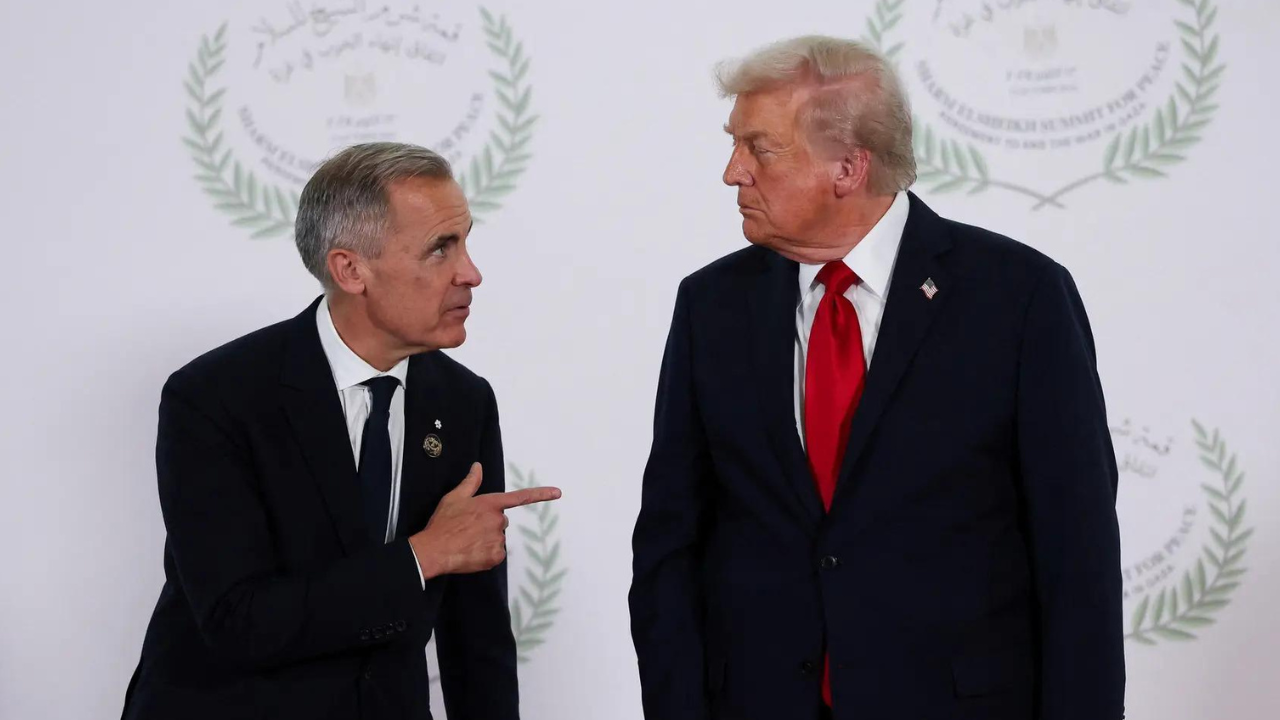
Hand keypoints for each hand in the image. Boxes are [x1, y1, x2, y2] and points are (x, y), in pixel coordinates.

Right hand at [409, 463, 561, 579]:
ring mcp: (498, 539)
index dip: (541, 494)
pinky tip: (472, 553)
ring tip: (467, 541)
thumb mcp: (454, 497)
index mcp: (490, 504)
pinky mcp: (496, 556)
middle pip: (501, 521)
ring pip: (498, 538)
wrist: (434, 549)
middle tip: (469, 528)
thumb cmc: (443, 522)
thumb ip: (470, 482)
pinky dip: (487, 554)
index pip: (520, 497)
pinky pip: (496, 554)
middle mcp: (498, 520)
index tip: (558, 493)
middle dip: (489, 524)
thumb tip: (477, 466)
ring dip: (487, 539)